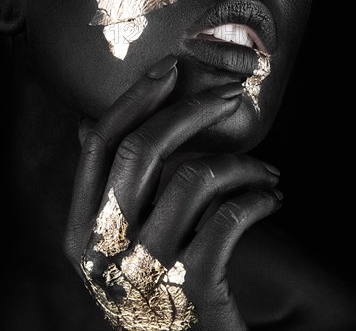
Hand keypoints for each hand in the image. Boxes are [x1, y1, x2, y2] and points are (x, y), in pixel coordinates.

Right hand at [64, 55, 281, 330]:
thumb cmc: (153, 284)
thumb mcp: (114, 240)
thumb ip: (101, 187)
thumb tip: (83, 124)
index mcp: (81, 229)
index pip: (101, 144)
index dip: (135, 98)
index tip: (170, 67)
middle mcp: (102, 249)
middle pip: (142, 149)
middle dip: (191, 110)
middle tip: (231, 94)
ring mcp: (144, 270)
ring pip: (193, 178)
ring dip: (241, 163)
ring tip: (267, 170)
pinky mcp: (190, 289)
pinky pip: (230, 216)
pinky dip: (259, 198)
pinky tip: (273, 198)